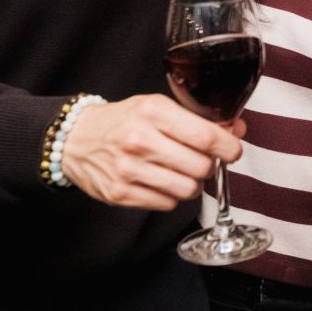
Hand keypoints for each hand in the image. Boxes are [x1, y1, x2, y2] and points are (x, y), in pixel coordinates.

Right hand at [59, 93, 244, 209]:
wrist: (75, 139)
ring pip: (187, 189)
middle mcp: (139, 140)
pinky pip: (167, 203)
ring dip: (192, 183)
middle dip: (209, 165)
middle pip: (200, 166)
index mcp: (152, 112)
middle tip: (203, 159)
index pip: (205, 135)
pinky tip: (161, 181)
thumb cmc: (123, 120)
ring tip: (182, 172)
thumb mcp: (157, 106)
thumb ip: (195, 118)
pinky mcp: (120, 194)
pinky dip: (171, 195)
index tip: (233, 150)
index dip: (228, 146)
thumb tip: (236, 130)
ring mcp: (128, 170)